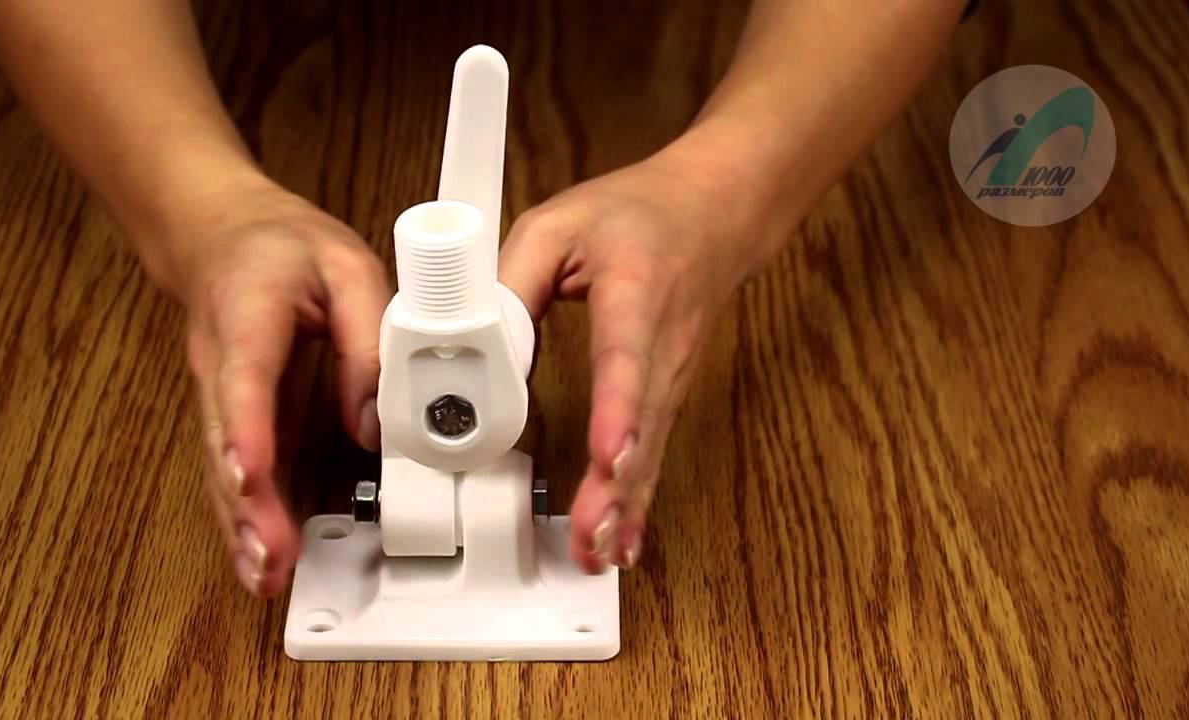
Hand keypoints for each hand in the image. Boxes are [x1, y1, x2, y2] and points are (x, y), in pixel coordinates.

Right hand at [179, 184, 389, 596]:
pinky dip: (245, 517)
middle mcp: (219, 364)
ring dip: (243, 525)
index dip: (247, 430)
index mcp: (247, 315)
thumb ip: (368, 337)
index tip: (250, 473)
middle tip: (270, 556)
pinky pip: (234, 471)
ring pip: (223, 468)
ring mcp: (218, 394)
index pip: (243, 379)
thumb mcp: (345, 267)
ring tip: (266, 576)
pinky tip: (260, 560)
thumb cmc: (282, 245)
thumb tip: (377, 420)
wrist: (219, 233)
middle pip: (226, 442)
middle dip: (247, 504)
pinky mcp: (231, 416)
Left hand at [501, 147, 772, 572]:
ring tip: (599, 554)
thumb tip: (473, 343)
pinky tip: (621, 543)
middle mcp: (662, 348)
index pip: (628, 360)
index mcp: (636, 297)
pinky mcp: (665, 396)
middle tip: (589, 538)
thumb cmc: (638, 215)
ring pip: (650, 452)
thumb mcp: (558, 223)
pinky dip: (636, 502)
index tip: (610, 454)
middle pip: (643, 428)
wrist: (714, 212)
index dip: (618, 410)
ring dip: (624, 508)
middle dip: (616, 488)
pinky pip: (652, 455)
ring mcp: (671, 378)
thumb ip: (510, 280)